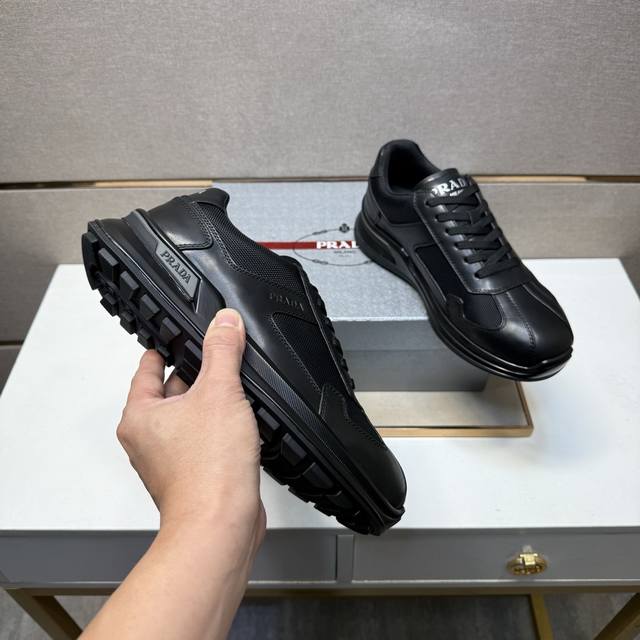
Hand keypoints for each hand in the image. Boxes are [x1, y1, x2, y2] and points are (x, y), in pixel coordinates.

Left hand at [116, 308, 264, 551]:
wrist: (221, 524)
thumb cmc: (208, 471)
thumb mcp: (219, 393)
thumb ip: (222, 352)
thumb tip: (225, 322)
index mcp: (140, 416)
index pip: (148, 367)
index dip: (164, 346)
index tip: (177, 333)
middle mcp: (148, 438)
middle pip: (169, 390)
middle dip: (195, 373)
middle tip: (217, 358)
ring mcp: (169, 459)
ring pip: (188, 416)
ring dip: (209, 403)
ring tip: (232, 389)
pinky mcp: (192, 474)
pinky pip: (202, 439)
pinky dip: (217, 427)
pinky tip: (238, 423)